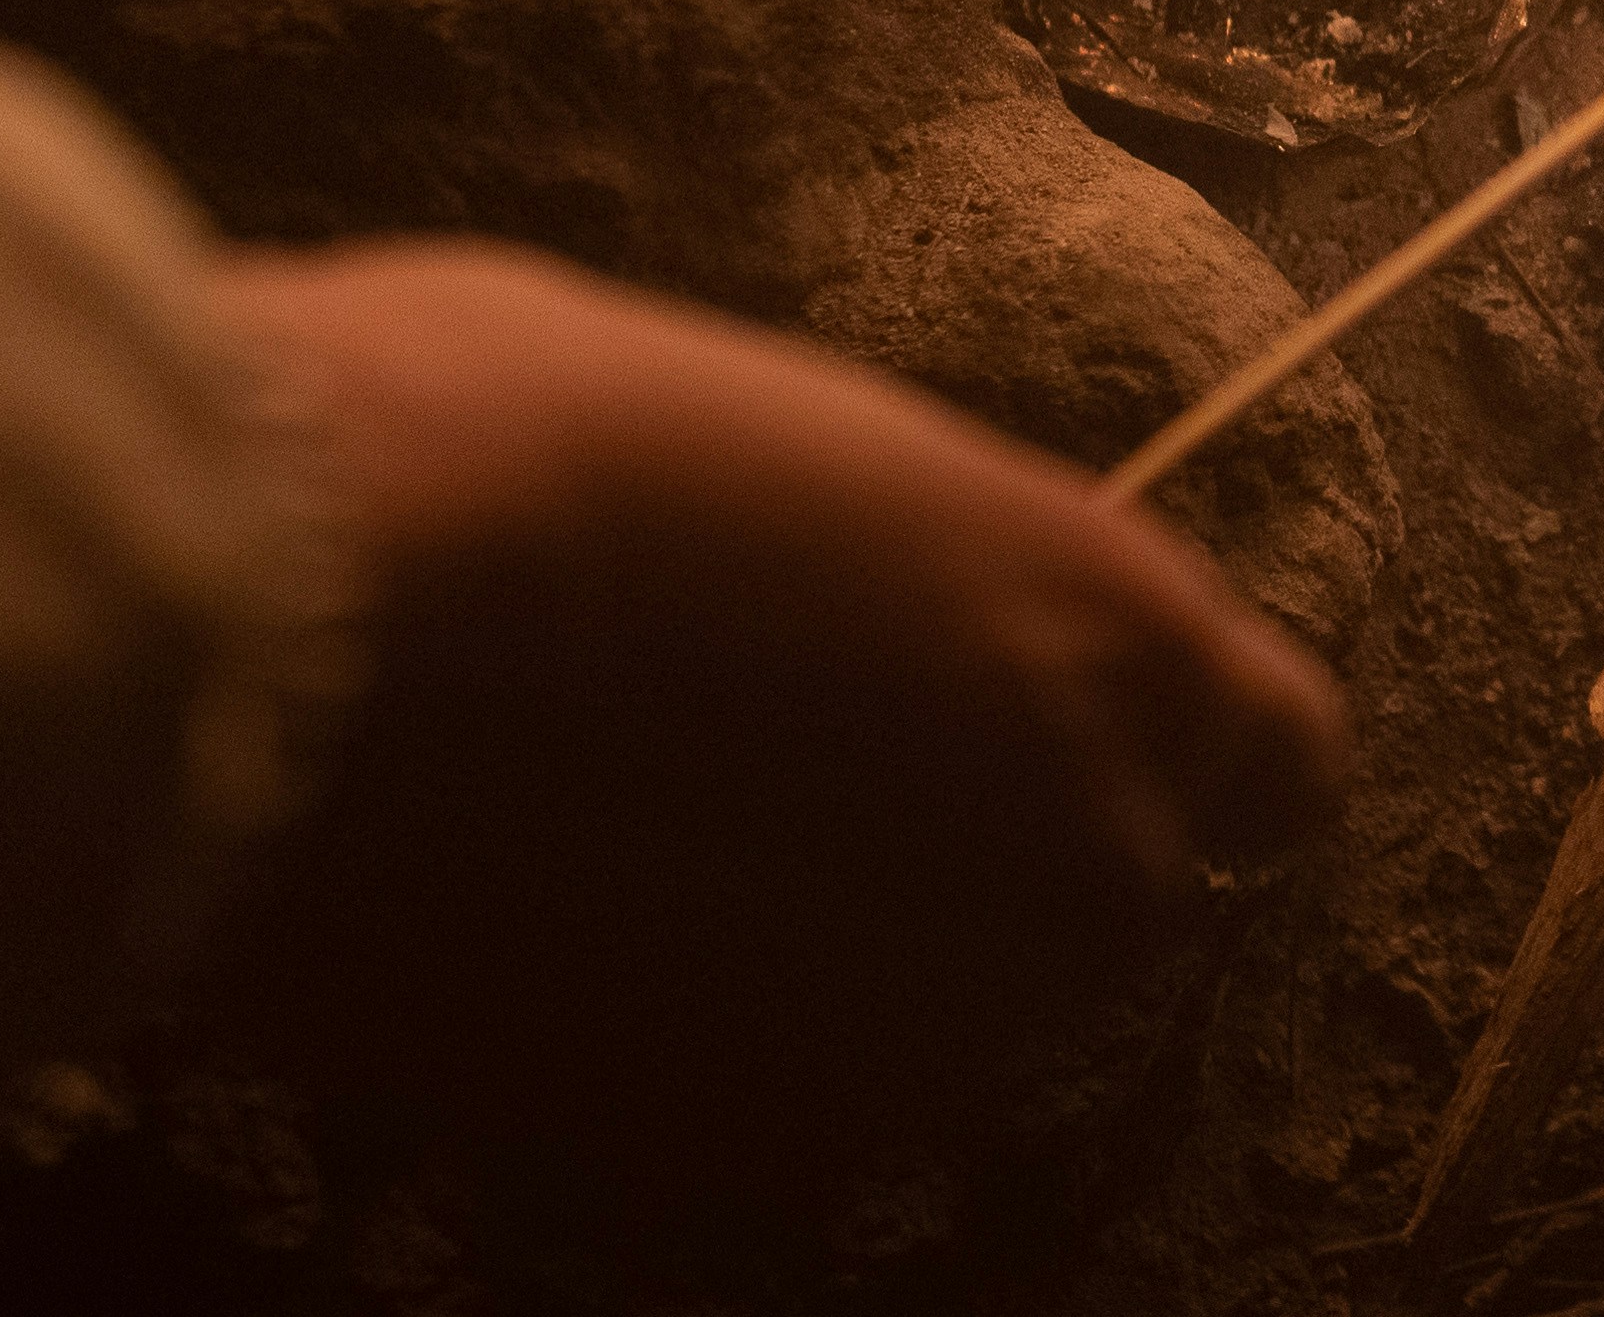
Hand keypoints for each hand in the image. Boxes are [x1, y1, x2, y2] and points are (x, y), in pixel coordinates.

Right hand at [202, 241, 1347, 1170]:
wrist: (329, 602)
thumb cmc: (543, 438)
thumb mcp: (825, 459)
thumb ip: (920, 592)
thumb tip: (888, 640)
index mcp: (1127, 643)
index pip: (1273, 765)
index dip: (1172, 760)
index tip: (1063, 749)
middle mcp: (1082, 868)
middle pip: (1082, 911)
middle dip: (962, 872)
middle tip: (764, 785)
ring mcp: (922, 1045)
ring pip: (915, 1035)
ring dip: (813, 980)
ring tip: (618, 853)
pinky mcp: (734, 1164)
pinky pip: (746, 1124)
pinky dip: (668, 1063)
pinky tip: (541, 941)